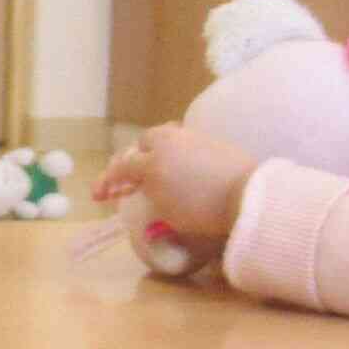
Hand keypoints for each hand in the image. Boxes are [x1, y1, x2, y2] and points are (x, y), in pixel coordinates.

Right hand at [101, 123, 256, 250]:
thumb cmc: (203, 210)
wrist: (249, 196)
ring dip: (157, 152)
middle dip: (135, 158)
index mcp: (151, 162)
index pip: (121, 167)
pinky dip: (178, 153)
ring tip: (159, 170)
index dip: (107, 181)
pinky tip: (184, 168)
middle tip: (134, 179)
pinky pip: (187, 142)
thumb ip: (149, 195)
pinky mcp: (215, 140)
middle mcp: (169, 141)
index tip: (99, 196)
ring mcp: (193, 137)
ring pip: (167, 136)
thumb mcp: (167, 212)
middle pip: (144, 142)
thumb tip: (142, 189)